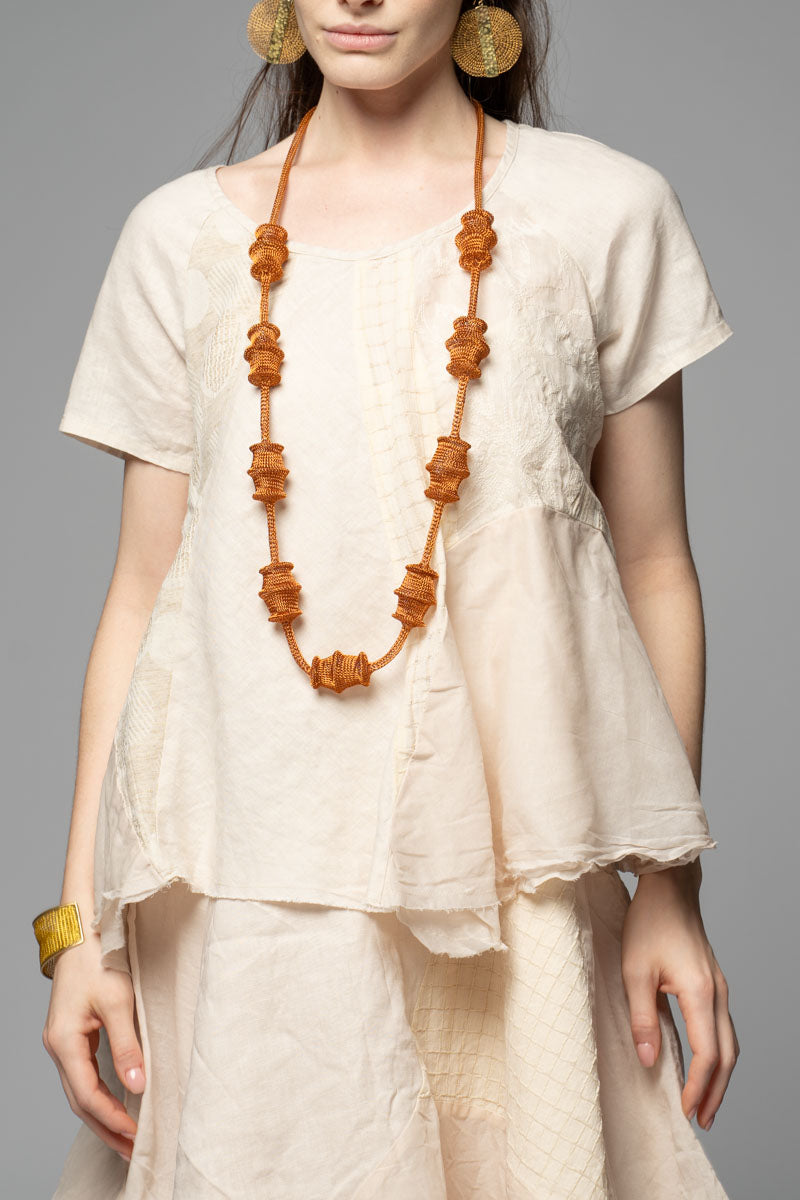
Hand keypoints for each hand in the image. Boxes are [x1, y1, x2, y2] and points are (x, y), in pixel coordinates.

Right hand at [41, 927, 144, 1161]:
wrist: (83, 931)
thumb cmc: (100, 959)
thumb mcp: (117, 1002)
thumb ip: (127, 1045)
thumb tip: (137, 1086)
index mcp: (64, 1042)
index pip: (88, 1096)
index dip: (113, 1119)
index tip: (137, 1135)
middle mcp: (57, 1047)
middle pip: (80, 1102)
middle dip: (106, 1129)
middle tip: (133, 1151)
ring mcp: (62, 1042)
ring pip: (80, 1091)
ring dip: (102, 1116)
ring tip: (127, 1138)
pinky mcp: (71, 1035)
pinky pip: (83, 1075)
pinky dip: (99, 1095)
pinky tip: (117, 1104)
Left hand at [620, 859, 739, 1130]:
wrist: (668, 887)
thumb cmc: (648, 922)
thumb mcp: (634, 969)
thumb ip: (642, 1017)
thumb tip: (650, 1059)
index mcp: (699, 992)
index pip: (707, 1054)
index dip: (698, 1087)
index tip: (685, 1111)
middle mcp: (716, 992)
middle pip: (728, 1055)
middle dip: (716, 1091)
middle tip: (702, 1121)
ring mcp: (718, 987)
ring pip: (730, 1042)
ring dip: (720, 1075)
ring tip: (705, 1101)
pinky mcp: (712, 982)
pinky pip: (722, 1027)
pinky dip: (718, 1053)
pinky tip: (702, 1062)